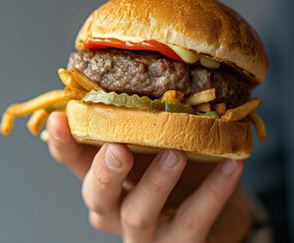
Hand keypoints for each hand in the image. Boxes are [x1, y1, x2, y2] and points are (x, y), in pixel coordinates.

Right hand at [45, 112, 252, 241]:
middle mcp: (116, 209)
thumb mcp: (159, 144)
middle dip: (105, 172)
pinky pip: (194, 220)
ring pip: (140, 213)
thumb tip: (154, 66)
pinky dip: (214, 192)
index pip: (73, 162)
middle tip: (118, 148)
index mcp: (104, 178)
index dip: (63, 143)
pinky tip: (232, 165)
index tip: (60, 117)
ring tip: (177, 153)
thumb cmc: (183, 173)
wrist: (221, 217)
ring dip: (157, 182)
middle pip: (97, 196)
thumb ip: (148, 120)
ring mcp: (146, 232)